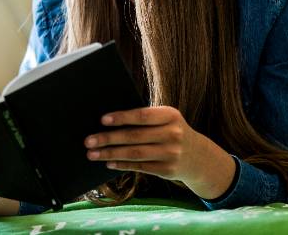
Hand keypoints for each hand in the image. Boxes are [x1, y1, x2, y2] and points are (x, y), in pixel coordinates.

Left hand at [84, 106, 235, 199]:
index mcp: (170, 115)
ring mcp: (171, 153)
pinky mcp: (167, 170)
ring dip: (110, 154)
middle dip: (108, 139)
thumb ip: (145, 119)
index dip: (122, 117)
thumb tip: (109, 123)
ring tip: (93, 154)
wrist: (198, 156)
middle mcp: (172, 134)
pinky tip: (109, 163)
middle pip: (135, 136)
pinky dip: (122, 165)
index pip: (142, 116)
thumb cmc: (172, 132)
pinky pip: (140, 167)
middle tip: (89, 141)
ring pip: (135, 154)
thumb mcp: (166, 120)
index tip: (102, 120)